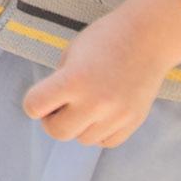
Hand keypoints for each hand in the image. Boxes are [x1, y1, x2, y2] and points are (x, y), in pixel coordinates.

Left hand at [22, 0, 180, 146]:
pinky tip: (101, 111)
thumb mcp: (70, 54)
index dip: (33, 103)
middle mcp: (95, 102)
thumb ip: (57, 83)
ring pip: (83, 139)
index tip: (42, 96)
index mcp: (73, 80)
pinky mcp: (133, 122)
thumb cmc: (103, 40)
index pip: (34, 107)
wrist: (147, 38)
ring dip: (78, 126)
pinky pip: (106, 142)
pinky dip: (99, 131)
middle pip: (57, 132)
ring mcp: (117, 115)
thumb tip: (49, 110)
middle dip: (52, 120)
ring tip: (86, 102)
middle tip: (60, 104)